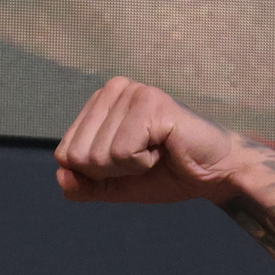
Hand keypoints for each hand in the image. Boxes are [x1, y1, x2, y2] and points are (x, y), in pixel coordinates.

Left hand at [53, 78, 260, 202]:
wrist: (214, 173)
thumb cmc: (166, 173)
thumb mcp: (114, 185)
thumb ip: (83, 185)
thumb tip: (61, 175)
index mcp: (98, 102)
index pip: (65, 154)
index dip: (97, 174)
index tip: (129, 162)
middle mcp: (112, 89)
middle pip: (78, 155)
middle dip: (112, 172)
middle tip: (144, 158)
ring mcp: (132, 92)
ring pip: (99, 155)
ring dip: (130, 168)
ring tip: (156, 151)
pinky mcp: (151, 104)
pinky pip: (122, 152)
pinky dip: (143, 163)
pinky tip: (164, 147)